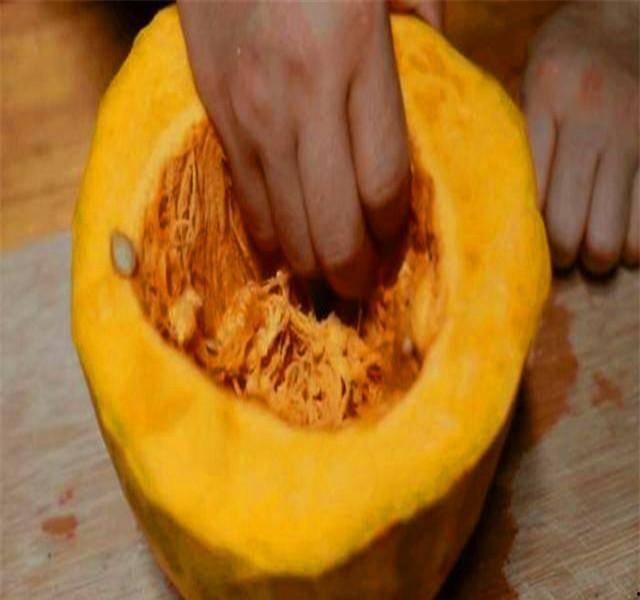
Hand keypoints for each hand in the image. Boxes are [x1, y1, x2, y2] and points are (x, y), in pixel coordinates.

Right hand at [178, 1, 410, 297]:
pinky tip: (280, 253)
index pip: (382, 180)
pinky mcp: (216, 114)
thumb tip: (436, 73)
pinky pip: (243, 197)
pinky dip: (265, 234)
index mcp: (356, 58)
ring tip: (322, 282)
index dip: (392, 229)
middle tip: (358, 291)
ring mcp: (251, 112)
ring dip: (307, 263)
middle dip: (350, 270)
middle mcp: (302, 98)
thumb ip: (421, 27)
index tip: (396, 248)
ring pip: (284, 221)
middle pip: (333, 220)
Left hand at [522, 1, 638, 272]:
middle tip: (559, 255)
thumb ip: (520, 137)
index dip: (524, 230)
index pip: (526, 189)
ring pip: (613, 231)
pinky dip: (636, 243)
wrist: (627, 14)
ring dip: (599, 256)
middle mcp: (593, 119)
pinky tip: (626, 242)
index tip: (523, 243)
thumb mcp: (531, 80)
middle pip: (567, 221)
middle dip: (560, 253)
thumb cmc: (566, 55)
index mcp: (548, 98)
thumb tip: (499, 203)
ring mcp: (635, 133)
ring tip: (593, 254)